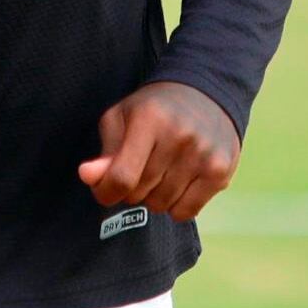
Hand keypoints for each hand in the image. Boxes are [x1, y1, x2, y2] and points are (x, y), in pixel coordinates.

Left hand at [76, 81, 238, 221]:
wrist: (206, 95)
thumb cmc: (154, 109)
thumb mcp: (122, 117)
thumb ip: (105, 151)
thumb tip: (87, 176)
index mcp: (149, 120)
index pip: (121, 177)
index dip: (106, 191)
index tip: (105, 189)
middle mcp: (179, 137)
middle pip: (140, 193)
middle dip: (131, 189)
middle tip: (139, 169)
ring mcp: (204, 155)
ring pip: (161, 205)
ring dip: (153, 197)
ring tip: (160, 172)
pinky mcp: (221, 172)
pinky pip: (186, 213)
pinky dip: (176, 206)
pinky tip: (178, 183)